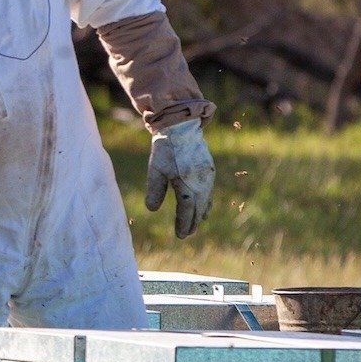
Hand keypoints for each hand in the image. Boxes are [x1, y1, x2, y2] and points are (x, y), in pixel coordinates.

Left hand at [144, 118, 214, 238]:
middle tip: (187, 234)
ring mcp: (208, 176)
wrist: (181, 126)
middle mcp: (201, 182)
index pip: (187, 210)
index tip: (180, 235)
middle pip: (198, 208)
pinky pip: (209, 191)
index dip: (184, 224)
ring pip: (205, 200)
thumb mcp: (155, 170)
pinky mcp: (209, 169)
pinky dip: (205, 201)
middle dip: (193, 222)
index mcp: (187, 184)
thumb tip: (151, 209)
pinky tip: (203, 206)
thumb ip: (155, 190)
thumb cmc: (166, 148)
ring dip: (200, 213)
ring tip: (196, 223)